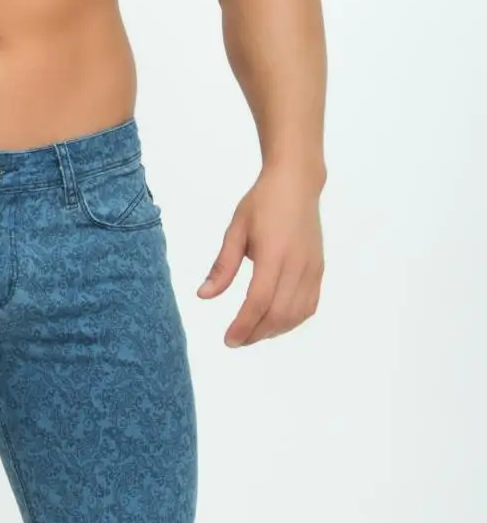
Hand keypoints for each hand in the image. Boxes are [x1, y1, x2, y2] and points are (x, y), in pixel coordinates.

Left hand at [198, 166, 324, 347]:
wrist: (297, 183)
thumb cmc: (262, 203)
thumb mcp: (235, 230)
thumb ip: (222, 266)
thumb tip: (204, 295)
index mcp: (273, 253)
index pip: (259, 300)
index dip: (243, 325)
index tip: (229, 340)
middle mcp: (297, 263)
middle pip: (279, 313)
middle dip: (256, 333)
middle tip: (236, 340)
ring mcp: (312, 268)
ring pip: (296, 314)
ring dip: (273, 331)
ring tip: (252, 333)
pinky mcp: (319, 269)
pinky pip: (309, 305)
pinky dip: (292, 321)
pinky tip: (274, 322)